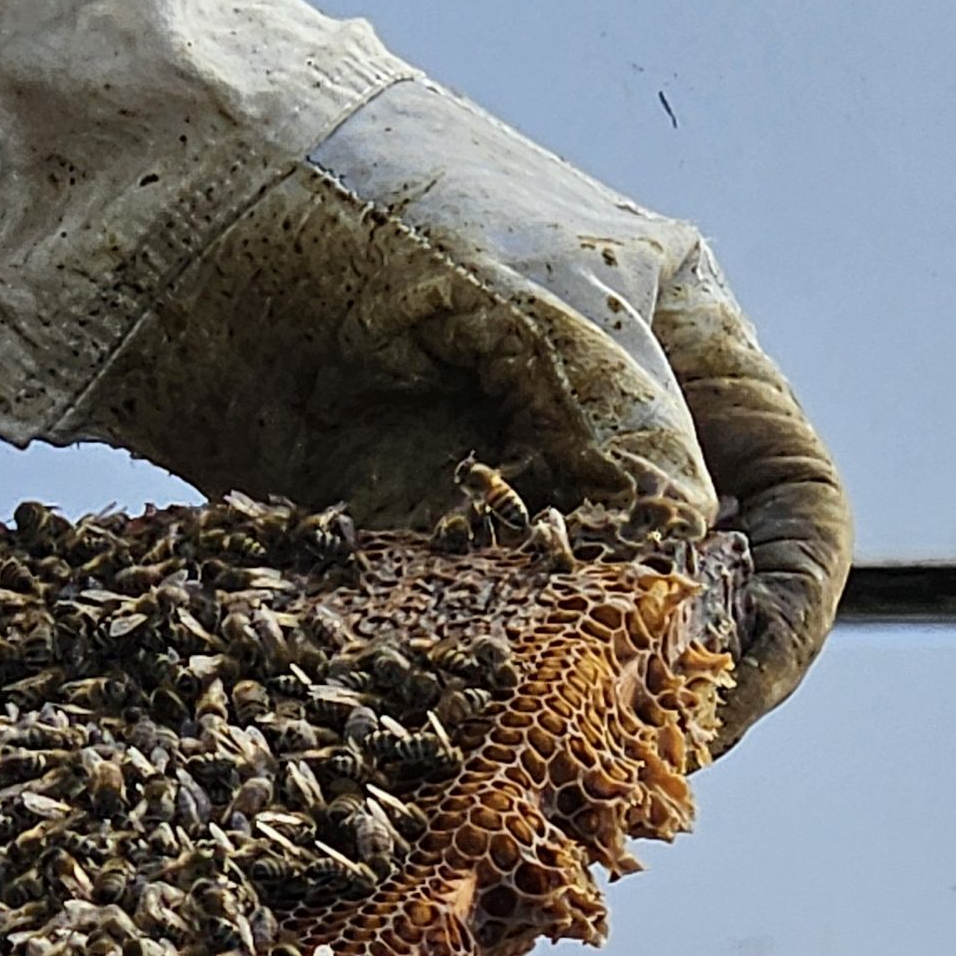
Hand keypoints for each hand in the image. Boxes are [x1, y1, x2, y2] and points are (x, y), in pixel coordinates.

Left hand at [66, 76, 851, 745]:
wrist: (169, 195)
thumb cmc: (368, 194)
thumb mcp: (535, 293)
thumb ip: (624, 420)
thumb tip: (682, 565)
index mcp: (676, 351)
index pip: (785, 504)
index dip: (781, 607)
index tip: (718, 687)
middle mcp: (595, 435)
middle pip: (679, 599)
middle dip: (660, 684)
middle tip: (606, 758)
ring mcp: (483, 495)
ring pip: (560, 640)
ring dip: (551, 709)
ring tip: (524, 762)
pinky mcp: (379, 544)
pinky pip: (441, 644)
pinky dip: (448, 695)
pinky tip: (432, 731)